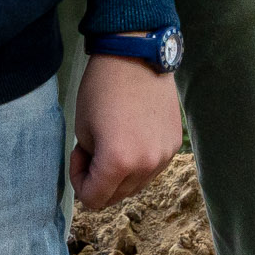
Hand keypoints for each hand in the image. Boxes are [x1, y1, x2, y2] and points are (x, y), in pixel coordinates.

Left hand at [70, 53, 182, 210]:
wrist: (137, 55)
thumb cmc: (101, 88)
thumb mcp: (83, 130)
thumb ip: (90, 164)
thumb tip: (101, 179)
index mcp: (118, 162)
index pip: (94, 199)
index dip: (80, 181)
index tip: (79, 155)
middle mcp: (146, 165)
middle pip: (116, 197)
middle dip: (100, 179)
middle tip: (93, 149)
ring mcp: (164, 156)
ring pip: (136, 185)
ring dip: (120, 174)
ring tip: (114, 142)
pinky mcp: (174, 145)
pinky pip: (152, 168)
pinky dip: (139, 162)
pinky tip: (132, 135)